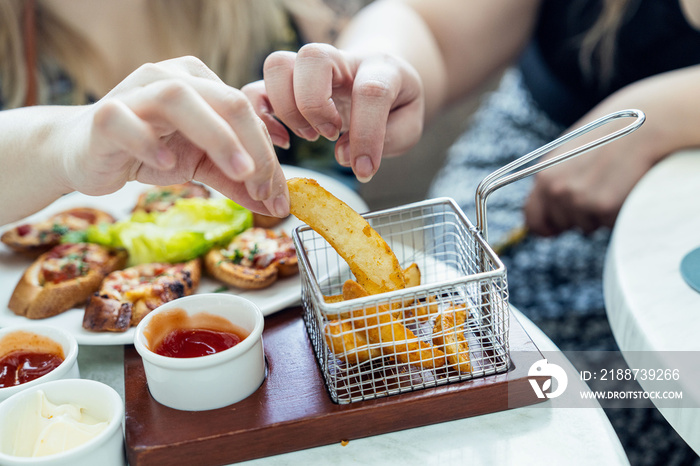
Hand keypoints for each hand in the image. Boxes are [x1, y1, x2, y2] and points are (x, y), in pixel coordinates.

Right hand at [63, 56, 288, 217]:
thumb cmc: (147, 151)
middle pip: (226, 101)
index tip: (278, 196)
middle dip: (254, 146)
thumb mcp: (200, 165)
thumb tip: (275, 203)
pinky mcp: (104, 114)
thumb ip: (236, 179)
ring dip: (217, 137)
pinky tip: (167, 165)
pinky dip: (149, 141)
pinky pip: (126, 121)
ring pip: (180, 99)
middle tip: (264, 186)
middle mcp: (172, 77)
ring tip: (238, 172)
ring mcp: (135, 92)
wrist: (85, 153)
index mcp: (201, 82)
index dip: (268, 155)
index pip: (246, 114)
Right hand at [243, 43, 424, 181]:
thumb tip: (343, 154)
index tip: (364, 169)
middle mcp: (341, 59)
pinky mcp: (286, 84)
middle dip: (316, 105)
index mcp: (380, 68)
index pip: (371, 90)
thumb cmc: (395, 107)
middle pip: (313, 57)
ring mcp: (308, 68)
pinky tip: (284, 140)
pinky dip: (262, 116)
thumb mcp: (407, 126)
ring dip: (288, 108)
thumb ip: (387, 140)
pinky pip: (256, 87)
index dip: (367, 134)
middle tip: (331, 134)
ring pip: (278, 64)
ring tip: (310, 136)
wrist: (380, 78)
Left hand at [524, 105, 660, 235]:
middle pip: (561, 224)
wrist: (646, 123)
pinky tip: (625, 188)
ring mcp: (579, 199)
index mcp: (545, 175)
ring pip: (586, 226)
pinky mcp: (603, 206)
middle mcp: (556, 189)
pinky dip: (618, 212)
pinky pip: (608, 223)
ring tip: (614, 184)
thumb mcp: (571, 151)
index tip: (555, 229)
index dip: (544, 226)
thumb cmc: (611, 135)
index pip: (532, 217)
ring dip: (599, 214)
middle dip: (577, 216)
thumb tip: (548, 199)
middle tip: (598, 190)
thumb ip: (557, 176)